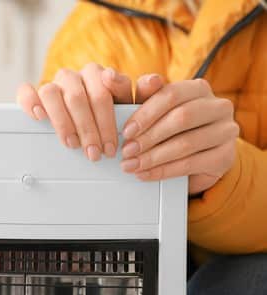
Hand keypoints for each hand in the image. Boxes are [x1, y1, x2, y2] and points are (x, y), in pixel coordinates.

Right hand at [17, 63, 163, 160]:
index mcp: (100, 76)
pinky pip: (27, 91)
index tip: (111, 145)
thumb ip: (144, 96)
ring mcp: (56, 84)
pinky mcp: (35, 94)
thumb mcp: (132, 110)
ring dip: (63, 122)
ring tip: (72, 144)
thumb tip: (153, 81)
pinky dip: (30, 102)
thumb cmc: (113, 117)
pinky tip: (40, 117)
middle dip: (88, 128)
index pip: (104, 86)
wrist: (92, 121)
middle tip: (95, 153)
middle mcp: (77, 77)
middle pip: (78, 95)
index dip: (107, 119)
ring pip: (52, 92)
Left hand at [120, 79, 238, 194]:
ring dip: (153, 157)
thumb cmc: (170, 129)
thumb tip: (112, 77)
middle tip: (127, 151)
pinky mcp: (227, 156)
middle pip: (181, 118)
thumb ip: (141, 96)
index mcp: (198, 88)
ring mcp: (226, 131)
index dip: (146, 114)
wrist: (196, 160)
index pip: (171, 95)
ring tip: (132, 165)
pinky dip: (164, 171)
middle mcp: (218, 106)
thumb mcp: (154, 112)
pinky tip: (146, 174)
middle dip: (149, 137)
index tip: (126, 131)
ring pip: (186, 143)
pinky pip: (192, 164)